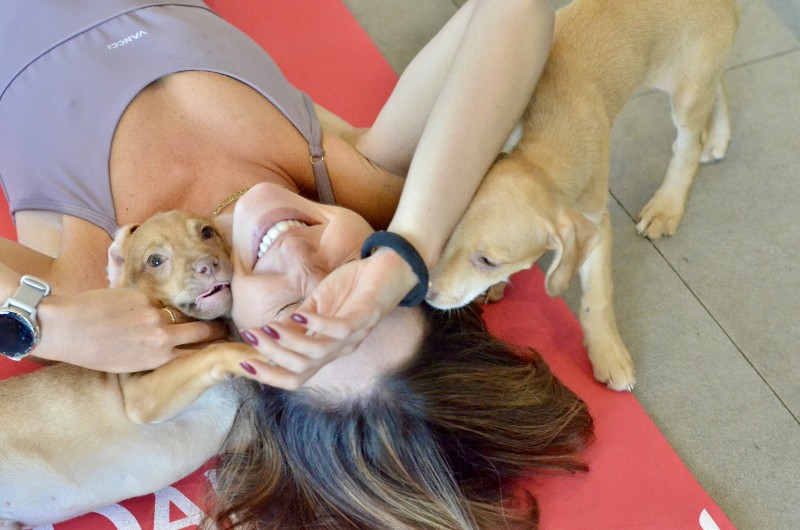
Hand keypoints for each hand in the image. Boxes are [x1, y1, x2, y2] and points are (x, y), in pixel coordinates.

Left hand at [34, 287, 227, 371]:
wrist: (64, 328)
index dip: (209, 347)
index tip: (219, 343)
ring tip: (180, 312)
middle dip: (212, 329)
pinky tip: (135, 304)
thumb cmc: (89, 351)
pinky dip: (150, 302)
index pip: (196, 353)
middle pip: (200, 331)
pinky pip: (156, 299)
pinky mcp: (143, 295)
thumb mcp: (127, 364)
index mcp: (158, 359)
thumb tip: (169, 344)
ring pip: (178, 312)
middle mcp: (162, 337)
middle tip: (220, 326)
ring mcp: (155, 314)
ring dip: (180, 313)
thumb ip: (153, 355)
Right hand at [236, 249, 417, 388]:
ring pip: (317, 352)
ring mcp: (354, 336)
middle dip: (273, 356)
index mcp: (326, 350)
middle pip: (302, 368)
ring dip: (289, 342)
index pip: (296, 376)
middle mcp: (339, 350)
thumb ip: (294, 323)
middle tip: (252, 336)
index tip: (243, 363)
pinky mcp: (366, 317)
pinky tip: (299, 315)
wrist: (390, 267)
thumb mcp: (316, 305)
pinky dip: (317, 324)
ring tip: (267, 328)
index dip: (270, 375)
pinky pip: (339, 329)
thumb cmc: (352, 287)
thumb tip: (264, 335)